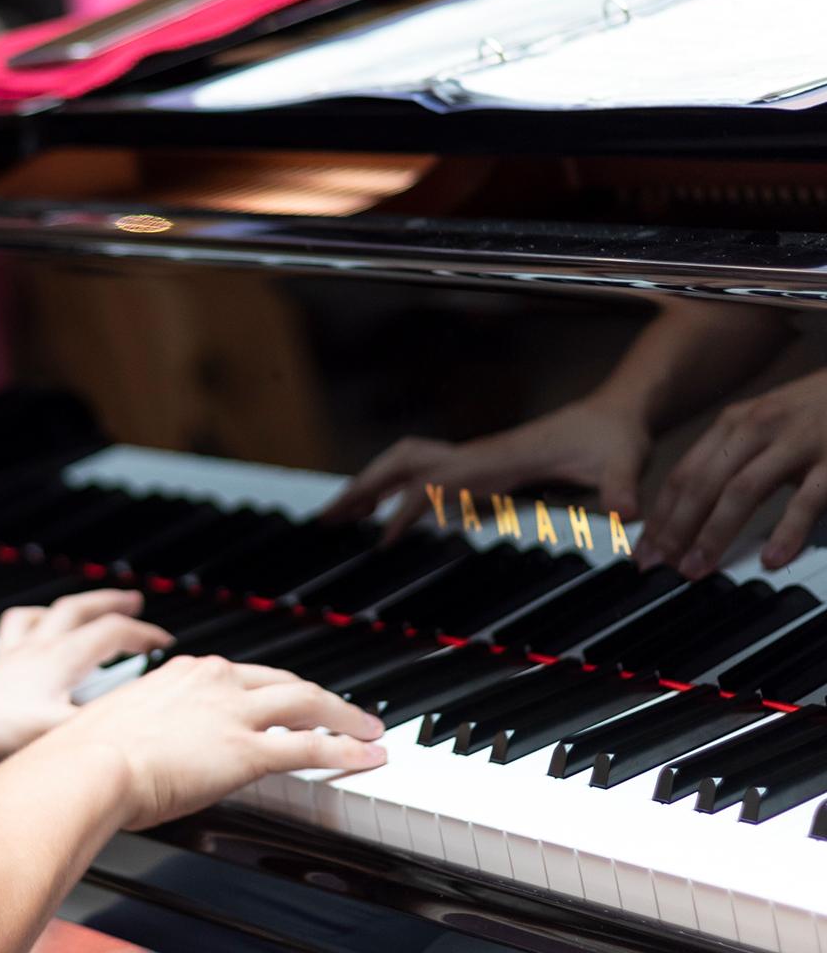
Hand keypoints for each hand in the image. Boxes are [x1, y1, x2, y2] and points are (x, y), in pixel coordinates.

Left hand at [0, 589, 170, 789]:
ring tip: (78, 610)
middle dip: (109, 603)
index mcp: (60, 659)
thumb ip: (102, 727)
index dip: (143, 635)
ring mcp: (12, 658)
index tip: (165, 644)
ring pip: (43, 617)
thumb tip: (138, 727)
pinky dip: (26, 630)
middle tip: (132, 600)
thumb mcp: (61, 733)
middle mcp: (36, 650)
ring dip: (66, 609)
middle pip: (78, 610)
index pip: (111, 633)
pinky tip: (30, 640)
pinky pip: (11, 637)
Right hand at [45, 656, 385, 830]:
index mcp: (182, 672)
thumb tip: (150, 748)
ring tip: (369, 729)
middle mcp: (213, 680)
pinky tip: (368, 756)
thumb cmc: (88, 755)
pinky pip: (311, 746)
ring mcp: (233, 712)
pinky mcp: (247, 749)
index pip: (242, 675)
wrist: (88, 766)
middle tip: (342, 709)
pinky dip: (347, 750)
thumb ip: (150, 728)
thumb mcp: (123, 726)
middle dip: (319, 696)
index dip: (271, 690)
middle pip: (283, 681)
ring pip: (307, 704)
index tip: (284, 700)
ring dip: (345, 716)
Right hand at [319, 398, 650, 540]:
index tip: (381, 540)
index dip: (406, 510)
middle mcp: (476, 457)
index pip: (436, 482)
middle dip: (362, 488)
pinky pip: (422, 474)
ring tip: (338, 516)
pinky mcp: (481, 466)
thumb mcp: (624, 462)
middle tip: (327, 520)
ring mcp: (475, 459)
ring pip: (404, 464)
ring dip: (369, 485)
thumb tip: (629, 513)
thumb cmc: (615, 438)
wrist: (615, 414)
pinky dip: (393, 489)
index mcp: (496, 459)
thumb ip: (620, 489)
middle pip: (401, 463)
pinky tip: (388, 515)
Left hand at [639, 369, 826, 576]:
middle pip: (703, 484)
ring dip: (715, 534)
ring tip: (697, 569)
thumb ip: (731, 458)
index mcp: (733, 423)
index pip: (684, 474)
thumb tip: (690, 507)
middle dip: (676, 528)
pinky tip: (771, 560)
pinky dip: (786, 532)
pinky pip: (806, 501)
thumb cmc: (813, 414)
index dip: (661, 515)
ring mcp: (796, 444)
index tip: (645, 549)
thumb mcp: (763, 425)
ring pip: (743, 491)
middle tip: (659, 566)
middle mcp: (756, 429)